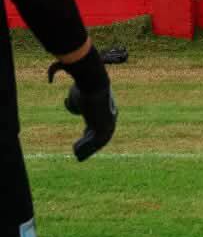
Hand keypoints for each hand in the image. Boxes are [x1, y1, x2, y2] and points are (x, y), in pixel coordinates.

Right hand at [48, 47, 117, 161]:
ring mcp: (108, 123)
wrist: (92, 83)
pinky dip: (87, 148)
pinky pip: (95, 142)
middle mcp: (109, 117)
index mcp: (105, 109)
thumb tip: (59, 90)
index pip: (99, 123)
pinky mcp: (103, 127)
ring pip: (98, 140)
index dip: (91, 130)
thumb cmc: (83, 86)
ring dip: (87, 148)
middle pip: (100, 134)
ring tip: (77, 153)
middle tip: (79, 149)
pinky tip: (76, 151)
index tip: (84, 134)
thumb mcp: (74, 93)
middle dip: (90, 143)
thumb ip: (70, 98)